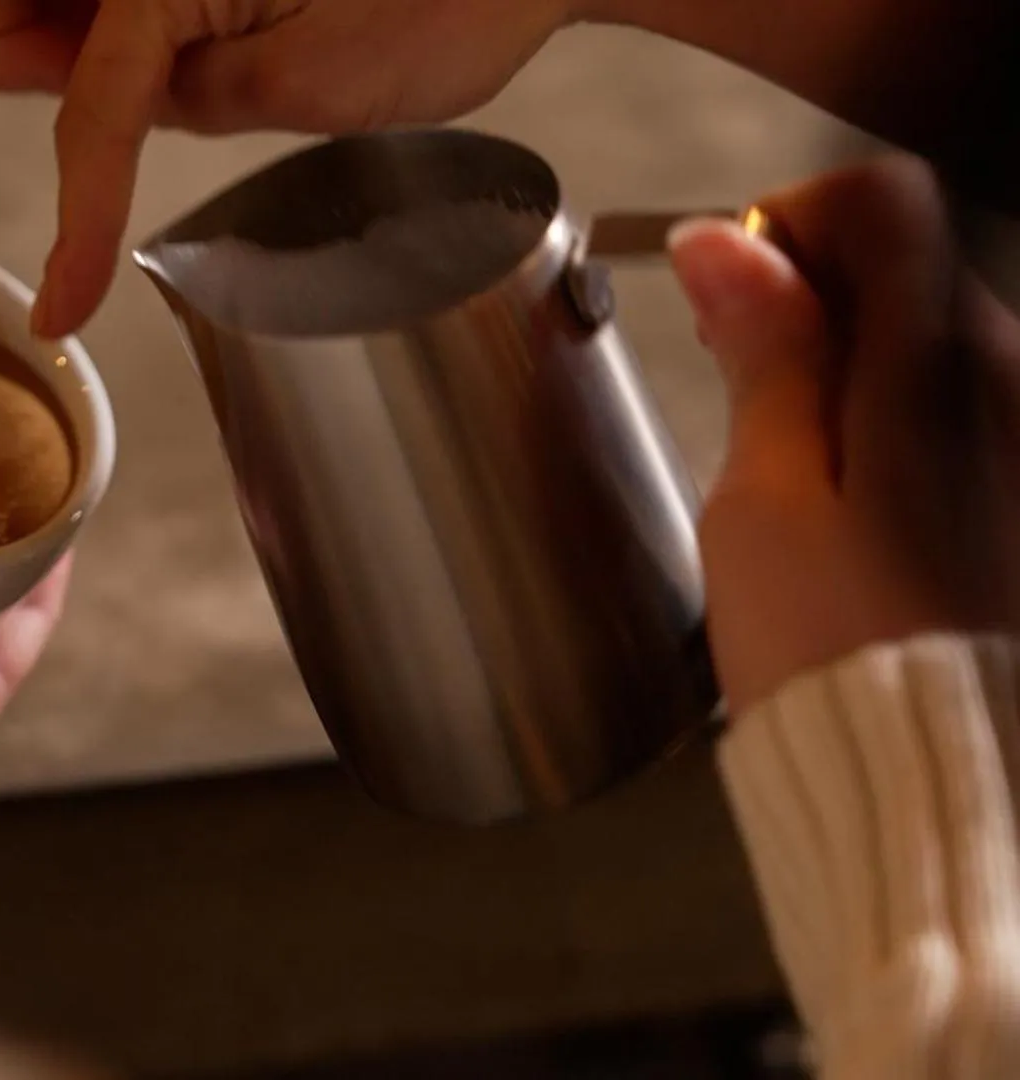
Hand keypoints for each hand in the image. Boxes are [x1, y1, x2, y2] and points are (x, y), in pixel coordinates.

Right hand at [0, 0, 577, 335]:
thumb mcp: (306, 86)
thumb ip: (168, 95)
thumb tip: (72, 98)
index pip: (88, 107)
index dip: (72, 217)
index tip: (61, 308)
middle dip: (27, 64)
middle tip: (111, 111)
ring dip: (60, 35)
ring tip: (168, 69)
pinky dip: (102, 16)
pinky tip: (173, 41)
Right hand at [670, 157, 1019, 711]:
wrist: (939, 783)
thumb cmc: (831, 645)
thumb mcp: (764, 496)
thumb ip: (763, 357)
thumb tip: (726, 244)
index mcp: (938, 364)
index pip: (882, 202)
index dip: (791, 224)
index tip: (732, 299)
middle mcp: (1016, 381)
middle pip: (917, 270)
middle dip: (820, 305)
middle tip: (745, 400)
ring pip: (943, 346)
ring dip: (862, 371)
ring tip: (800, 475)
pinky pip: (973, 417)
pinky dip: (905, 429)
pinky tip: (864, 513)